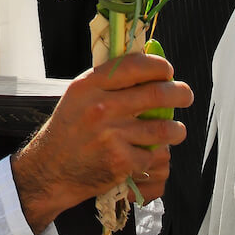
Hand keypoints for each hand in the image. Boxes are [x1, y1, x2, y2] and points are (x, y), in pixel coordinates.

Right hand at [11, 53, 192, 232]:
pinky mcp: (120, 162)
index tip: (168, 71)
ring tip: (176, 129)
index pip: (135, 65)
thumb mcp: (79, 96)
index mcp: (89, 85)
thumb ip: (109, 81)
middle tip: (185, 95)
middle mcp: (101, 107)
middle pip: (158, 94)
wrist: (50, 170)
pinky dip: (154, 156)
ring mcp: (112, 136)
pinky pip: (153, 155)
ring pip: (164, 128)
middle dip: (180, 93)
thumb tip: (148, 64)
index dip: (159, 66)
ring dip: (177, 129)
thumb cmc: (68, 130)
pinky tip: (148, 153)